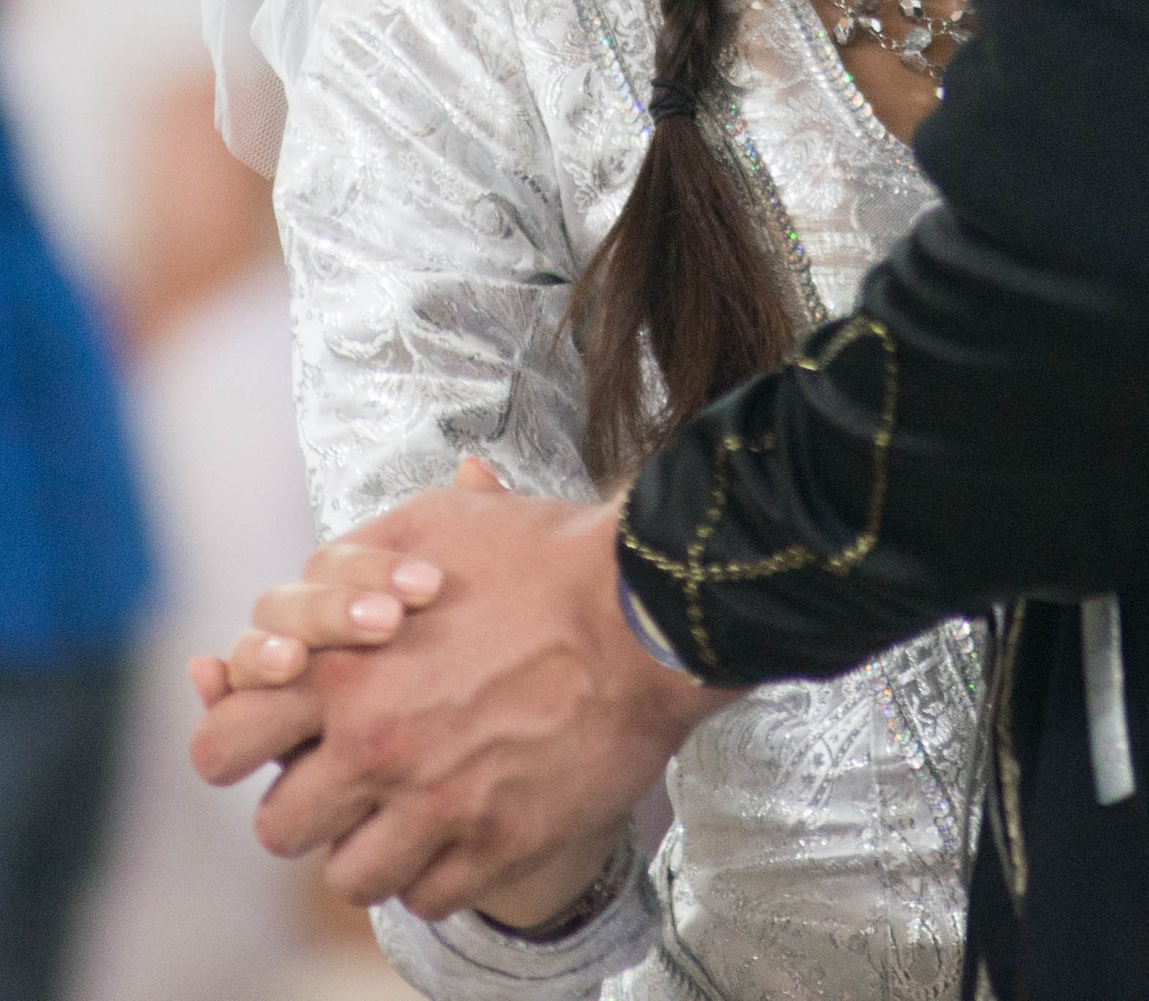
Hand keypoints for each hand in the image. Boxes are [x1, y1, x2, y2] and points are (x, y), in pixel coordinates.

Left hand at [189, 472, 726, 918]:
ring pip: (350, 878)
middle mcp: (376, 750)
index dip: (237, 742)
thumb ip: (359, 556)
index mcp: (344, 675)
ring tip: (408, 809)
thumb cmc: (547, 557)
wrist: (650, 609)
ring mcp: (435, 807)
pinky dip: (436, 873)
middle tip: (350, 778)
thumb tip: (317, 581)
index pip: (222, 744)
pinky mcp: (496, 845)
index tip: (272, 738)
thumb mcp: (440, 525)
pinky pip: (427, 899)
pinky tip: (461, 828)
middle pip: (278, 828)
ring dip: (371, 847)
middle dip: (308, 804)